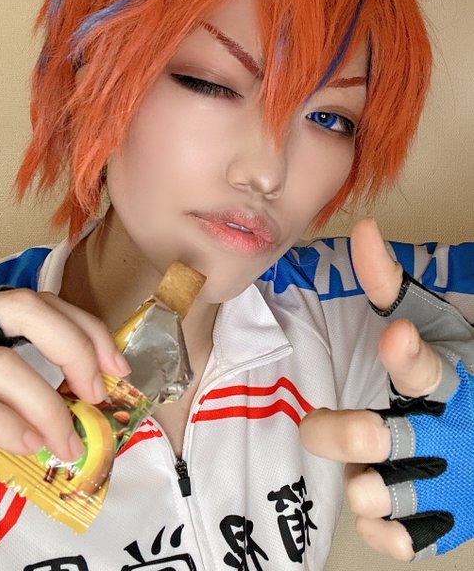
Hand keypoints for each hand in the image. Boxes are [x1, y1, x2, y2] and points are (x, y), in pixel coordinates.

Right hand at [0, 289, 130, 460]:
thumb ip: (28, 361)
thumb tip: (85, 388)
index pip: (47, 302)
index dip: (89, 330)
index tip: (118, 367)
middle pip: (28, 310)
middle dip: (74, 351)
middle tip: (96, 394)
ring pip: (2, 363)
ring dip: (45, 407)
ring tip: (65, 442)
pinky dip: (4, 425)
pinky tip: (28, 442)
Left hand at [300, 218, 473, 560]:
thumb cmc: (453, 377)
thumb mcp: (429, 324)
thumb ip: (389, 285)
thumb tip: (363, 230)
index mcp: (449, 382)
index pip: (427, 369)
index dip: (410, 357)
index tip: (396, 336)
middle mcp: (448, 435)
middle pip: (382, 441)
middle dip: (343, 433)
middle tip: (317, 424)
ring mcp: (446, 484)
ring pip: (380, 496)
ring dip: (360, 483)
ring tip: (362, 471)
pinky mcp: (442, 524)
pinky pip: (399, 541)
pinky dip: (381, 528)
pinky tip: (380, 506)